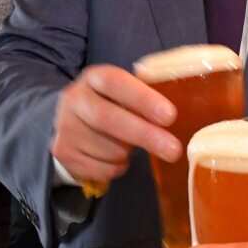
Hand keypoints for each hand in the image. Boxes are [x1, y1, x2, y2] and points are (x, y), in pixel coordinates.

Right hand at [50, 65, 180, 183]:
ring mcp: (65, 128)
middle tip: (173, 149)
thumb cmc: (110, 105)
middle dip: (145, 135)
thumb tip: (183, 114)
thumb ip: (144, 96)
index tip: (170, 116)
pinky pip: (101, 169)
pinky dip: (117, 167)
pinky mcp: (63, 154)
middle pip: (108, 119)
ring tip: (131, 147)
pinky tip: (116, 157)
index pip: (115, 82)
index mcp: (94, 78)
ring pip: (107, 149)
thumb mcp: (122, 93)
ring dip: (128, 153)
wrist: (68, 124)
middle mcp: (74, 99)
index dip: (142, 99)